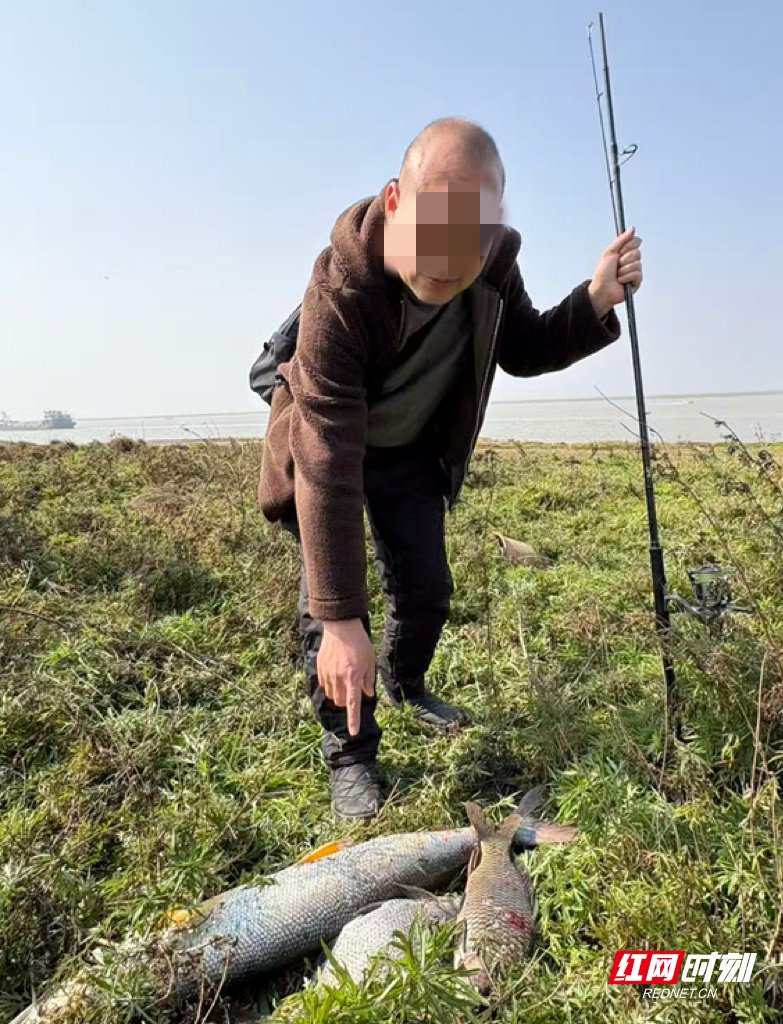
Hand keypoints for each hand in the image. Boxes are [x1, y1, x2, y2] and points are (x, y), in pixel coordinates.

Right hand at [317, 619, 375, 736]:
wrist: (341, 626)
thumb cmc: (359, 642)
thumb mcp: (370, 660)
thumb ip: (369, 679)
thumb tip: (367, 694)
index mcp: (353, 677)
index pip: (353, 705)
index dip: (353, 720)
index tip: (353, 732)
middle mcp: (339, 678)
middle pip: (341, 702)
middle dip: (347, 702)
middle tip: (353, 689)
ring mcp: (327, 674)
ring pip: (332, 695)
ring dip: (339, 694)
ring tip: (345, 678)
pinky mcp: (320, 668)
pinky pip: (324, 685)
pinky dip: (331, 685)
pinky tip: (336, 673)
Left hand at [588, 226, 642, 317]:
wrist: (601, 289)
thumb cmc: (603, 273)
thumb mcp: (609, 252)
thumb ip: (621, 239)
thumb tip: (632, 229)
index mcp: (626, 252)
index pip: (636, 241)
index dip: (628, 246)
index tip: (619, 252)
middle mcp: (632, 260)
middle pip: (637, 252)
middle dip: (624, 259)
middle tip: (616, 265)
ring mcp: (635, 271)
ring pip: (636, 264)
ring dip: (623, 270)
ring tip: (617, 275)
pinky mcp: (637, 281)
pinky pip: (637, 274)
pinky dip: (626, 277)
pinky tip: (621, 281)